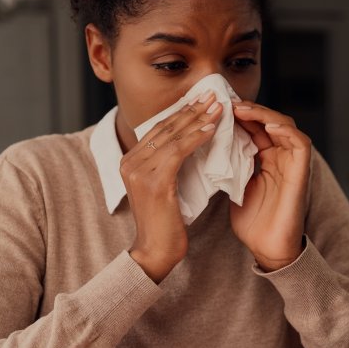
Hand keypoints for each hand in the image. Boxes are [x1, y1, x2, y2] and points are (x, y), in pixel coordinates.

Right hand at [120, 91, 222, 282]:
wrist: (155, 252)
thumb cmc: (165, 222)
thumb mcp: (164, 186)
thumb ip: (169, 164)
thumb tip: (191, 139)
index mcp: (129, 160)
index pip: (159, 128)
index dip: (182, 112)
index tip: (202, 99)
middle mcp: (130, 162)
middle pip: (165, 127)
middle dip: (192, 109)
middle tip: (213, 95)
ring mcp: (139, 171)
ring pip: (173, 136)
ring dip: (198, 119)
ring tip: (218, 107)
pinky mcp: (153, 182)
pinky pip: (178, 152)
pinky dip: (196, 138)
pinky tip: (212, 129)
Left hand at [230, 101, 310, 270]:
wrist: (267, 249)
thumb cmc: (252, 222)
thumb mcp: (234, 186)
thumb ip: (229, 164)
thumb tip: (208, 144)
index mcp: (265, 158)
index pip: (253, 127)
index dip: (237, 115)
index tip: (216, 107)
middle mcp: (280, 156)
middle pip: (268, 120)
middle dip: (248, 109)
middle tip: (226, 102)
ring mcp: (292, 163)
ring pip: (284, 125)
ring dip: (264, 114)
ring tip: (241, 109)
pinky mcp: (301, 172)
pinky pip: (300, 143)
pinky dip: (285, 130)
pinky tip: (266, 125)